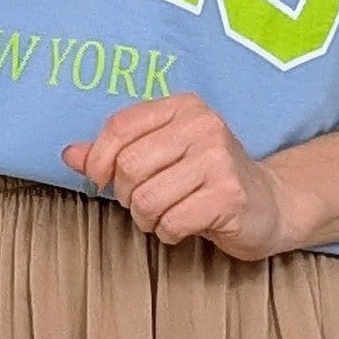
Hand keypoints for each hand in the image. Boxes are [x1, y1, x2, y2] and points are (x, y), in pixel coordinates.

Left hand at [61, 91, 294, 261]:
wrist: (269, 204)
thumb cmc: (207, 179)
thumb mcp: (163, 154)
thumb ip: (116, 151)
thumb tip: (69, 154)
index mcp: (184, 106)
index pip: (119, 126)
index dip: (99, 159)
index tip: (102, 181)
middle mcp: (203, 125)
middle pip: (128, 166)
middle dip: (127, 195)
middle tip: (146, 202)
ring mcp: (219, 159)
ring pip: (146, 198)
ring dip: (148, 218)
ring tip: (167, 214)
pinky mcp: (229, 195)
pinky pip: (171, 221)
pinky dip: (170, 232)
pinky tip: (186, 225)